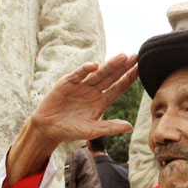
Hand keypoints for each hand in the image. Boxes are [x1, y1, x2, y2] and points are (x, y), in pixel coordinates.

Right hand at [7, 53, 137, 185]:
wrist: (47, 128)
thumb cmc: (70, 130)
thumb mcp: (92, 131)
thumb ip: (109, 127)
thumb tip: (129, 126)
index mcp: (101, 101)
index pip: (119, 87)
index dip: (129, 78)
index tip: (141, 69)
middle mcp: (93, 91)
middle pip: (111, 77)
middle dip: (123, 67)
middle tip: (136, 56)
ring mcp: (81, 85)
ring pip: (98, 73)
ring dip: (110, 65)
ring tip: (122, 56)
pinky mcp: (67, 83)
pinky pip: (78, 75)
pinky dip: (85, 70)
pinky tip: (94, 65)